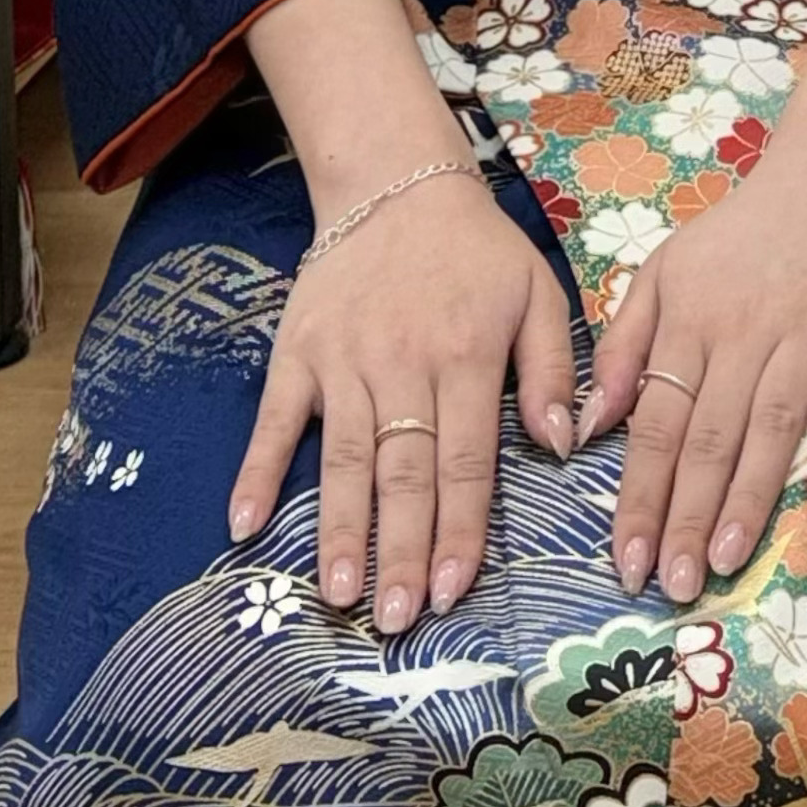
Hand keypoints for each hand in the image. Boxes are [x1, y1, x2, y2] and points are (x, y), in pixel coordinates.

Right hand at [228, 168, 576, 634]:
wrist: (395, 186)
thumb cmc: (478, 252)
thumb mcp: (537, 292)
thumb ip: (553, 369)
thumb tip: (563, 444)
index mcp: (467, 355)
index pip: (465, 459)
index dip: (461, 528)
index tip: (457, 592)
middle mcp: (402, 364)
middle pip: (403, 472)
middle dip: (402, 550)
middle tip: (397, 620)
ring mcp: (342, 362)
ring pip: (344, 459)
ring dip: (340, 529)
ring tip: (339, 594)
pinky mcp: (296, 355)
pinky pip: (274, 421)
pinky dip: (257, 472)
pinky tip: (244, 527)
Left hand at [577, 125, 806, 605]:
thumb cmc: (740, 231)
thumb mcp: (665, 270)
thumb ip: (625, 343)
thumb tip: (589, 426)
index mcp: (690, 320)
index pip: (657, 423)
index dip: (642, 496)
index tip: (625, 562)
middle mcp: (743, 331)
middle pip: (709, 436)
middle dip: (687, 517)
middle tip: (673, 586)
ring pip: (771, 425)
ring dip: (749, 497)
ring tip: (727, 561)